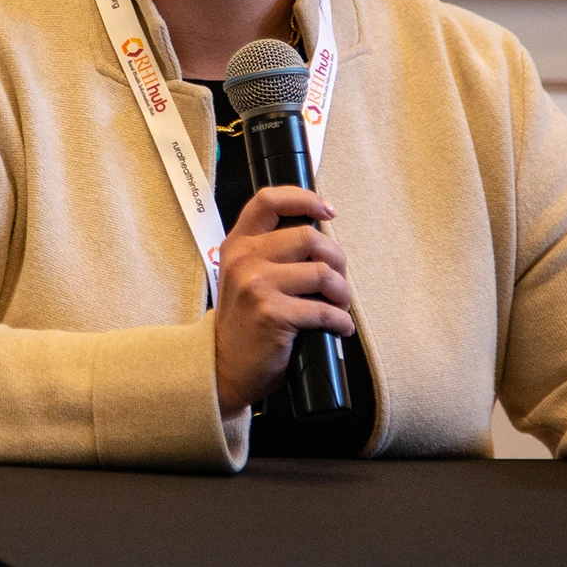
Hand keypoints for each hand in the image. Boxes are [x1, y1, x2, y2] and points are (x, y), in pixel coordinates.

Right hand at [212, 186, 354, 416]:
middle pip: (309, 237)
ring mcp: (257, 286)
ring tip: (339, 306)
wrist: (224, 368)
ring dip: (342, 292)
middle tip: (338, 281)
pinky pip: (324, 310)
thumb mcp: (243, 277)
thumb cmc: (244, 323)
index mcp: (238, 244)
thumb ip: (269, 253)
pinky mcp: (273, 314)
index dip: (304, 199)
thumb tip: (320, 242)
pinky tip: (339, 327)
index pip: (269, 201)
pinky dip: (340, 320)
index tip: (327, 210)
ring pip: (323, 272)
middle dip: (336, 260)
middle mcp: (244, 259)